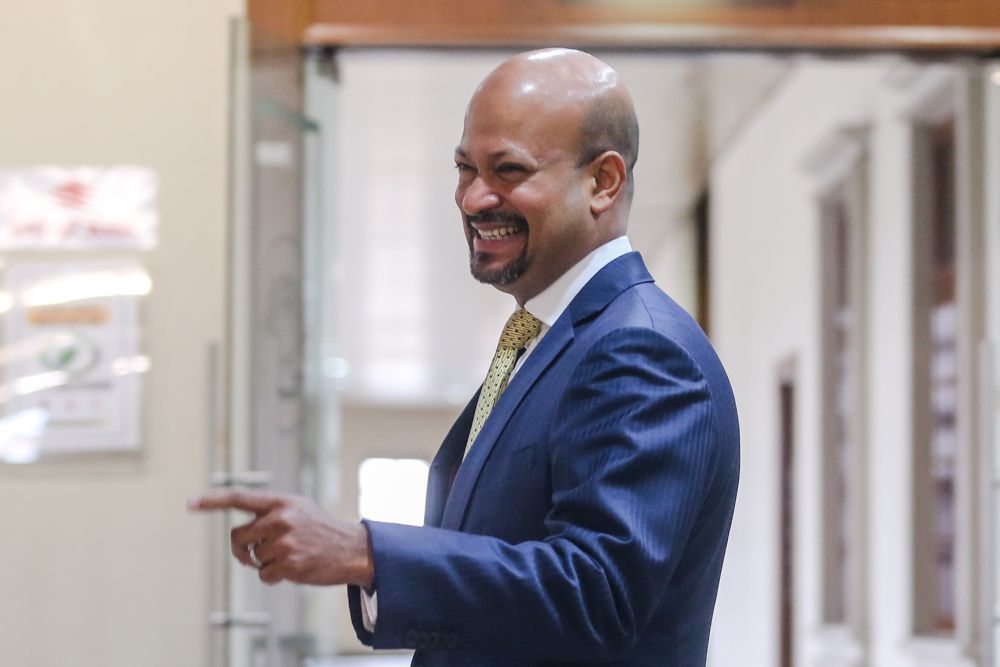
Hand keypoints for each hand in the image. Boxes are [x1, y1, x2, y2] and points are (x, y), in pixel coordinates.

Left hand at [188, 491, 373, 587]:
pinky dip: (274, 577)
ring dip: (266, 562)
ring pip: (253, 558)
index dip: (212, 501)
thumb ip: (271, 513)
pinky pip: (264, 575)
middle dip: (241, 548)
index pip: (240, 499)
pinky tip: (293, 569)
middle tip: (252, 554)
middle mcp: (281, 519)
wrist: (353, 549)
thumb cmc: (322, 530)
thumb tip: (240, 534)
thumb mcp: (299, 510)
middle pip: (238, 536)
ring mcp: (285, 542)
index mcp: (281, 502)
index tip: (189, 503)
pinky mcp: (289, 564)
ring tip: (291, 556)